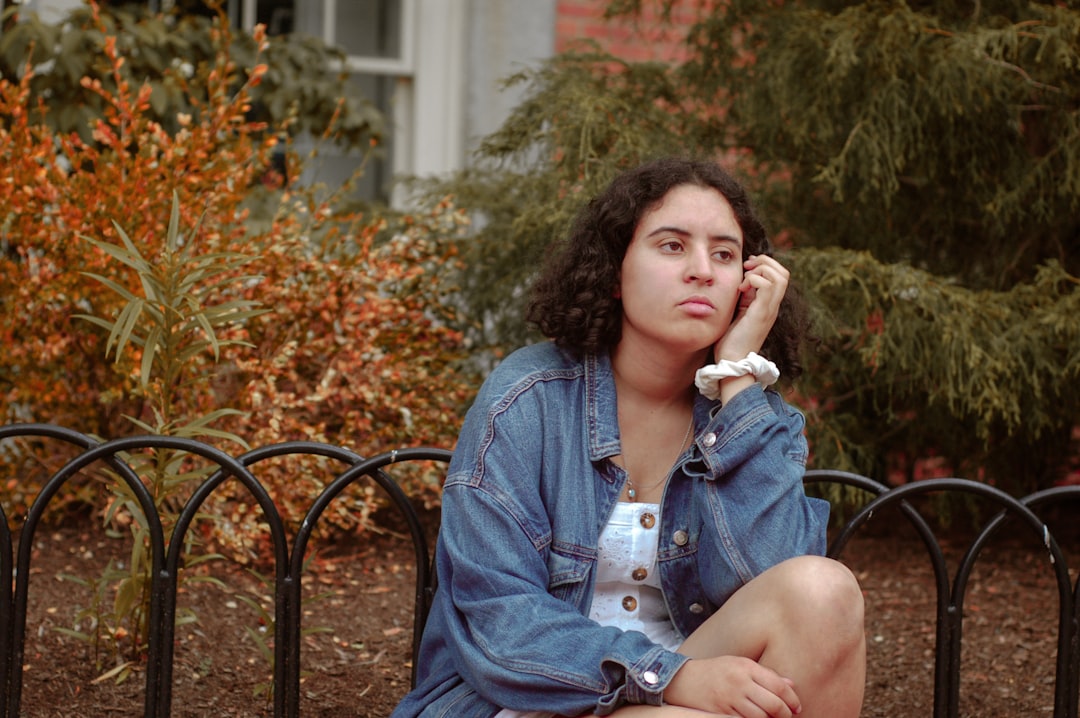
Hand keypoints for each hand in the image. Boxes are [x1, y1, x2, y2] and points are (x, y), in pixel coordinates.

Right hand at [663, 656, 801, 717]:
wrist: (683, 680)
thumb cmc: (715, 672)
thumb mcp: (740, 665)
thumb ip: (765, 674)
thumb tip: (791, 685)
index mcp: (746, 667)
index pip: (779, 686)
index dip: (792, 700)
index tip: (796, 707)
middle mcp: (739, 682)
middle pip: (773, 704)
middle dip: (785, 715)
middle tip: (788, 717)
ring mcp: (730, 698)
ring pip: (761, 717)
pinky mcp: (721, 712)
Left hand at [713, 255, 788, 362]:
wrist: (732, 361)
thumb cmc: (731, 340)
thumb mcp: (738, 313)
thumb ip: (744, 298)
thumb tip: (741, 281)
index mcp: (768, 305)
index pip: (779, 276)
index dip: (764, 265)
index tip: (746, 267)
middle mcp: (773, 306)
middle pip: (784, 273)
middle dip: (765, 262)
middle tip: (747, 267)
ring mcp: (769, 310)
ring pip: (780, 276)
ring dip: (761, 269)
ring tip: (745, 278)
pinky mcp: (762, 313)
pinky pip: (767, 286)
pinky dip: (753, 280)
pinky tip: (740, 290)